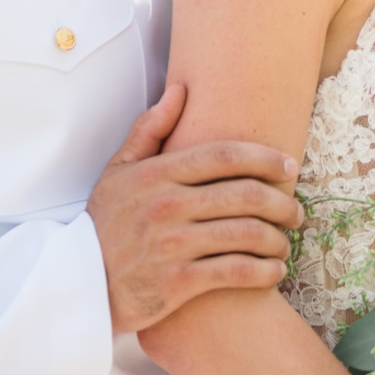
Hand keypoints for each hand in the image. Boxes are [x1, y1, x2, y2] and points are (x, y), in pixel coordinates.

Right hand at [87, 84, 303, 333]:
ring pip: (248, 235)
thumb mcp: (117, 171)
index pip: (224, 155)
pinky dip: (265, 271)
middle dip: (283, 202)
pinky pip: (237, 273)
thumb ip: (149, 129)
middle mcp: (167, 206)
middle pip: (246, 195)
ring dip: (278, 240)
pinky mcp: (177, 283)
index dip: (265, 158)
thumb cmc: (105, 223)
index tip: (289, 166)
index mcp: (157, 174)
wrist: (78, 284)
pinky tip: (274, 271)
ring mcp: (173, 246)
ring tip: (285, 243)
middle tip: (296, 210)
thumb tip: (180, 90)